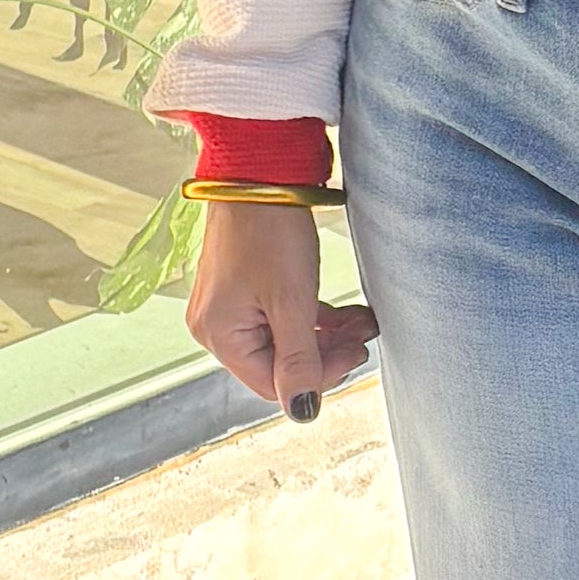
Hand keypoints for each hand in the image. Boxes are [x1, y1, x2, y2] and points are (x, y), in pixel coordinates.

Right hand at [187, 192, 377, 422]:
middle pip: (279, 362)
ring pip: (286, 338)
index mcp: (218, 334)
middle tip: (363, 338)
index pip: (273, 383)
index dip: (318, 377)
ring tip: (362, 322)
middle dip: (326, 353)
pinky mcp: (246, 285)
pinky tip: (346, 311)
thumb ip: (300, 359)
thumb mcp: (291, 301)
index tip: (355, 354)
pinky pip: (282, 315)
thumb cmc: (270, 230)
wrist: (260, 168)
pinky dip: (315, 316)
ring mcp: (230, 304)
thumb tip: (303, 410)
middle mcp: (216, 324)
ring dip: (327, 334)